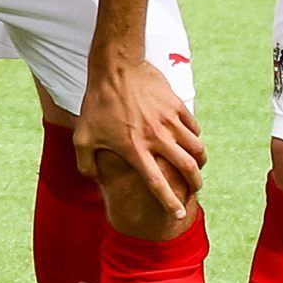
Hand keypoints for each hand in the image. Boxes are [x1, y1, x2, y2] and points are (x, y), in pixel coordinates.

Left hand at [74, 51, 204, 220]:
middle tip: (195, 189)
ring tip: (196, 167)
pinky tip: (190, 141)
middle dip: (195, 183)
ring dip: (199, 162)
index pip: (157, 183)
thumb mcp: (82, 136)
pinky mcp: (176, 105)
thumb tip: (94, 180)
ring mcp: (168, 120)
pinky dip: (195, 138)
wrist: (115, 67)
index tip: (178, 215)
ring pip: (196, 148)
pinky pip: (194, 128)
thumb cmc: (97, 103)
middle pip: (186, 168)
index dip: (169, 202)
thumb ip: (86, 163)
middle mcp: (155, 137)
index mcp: (134, 148)